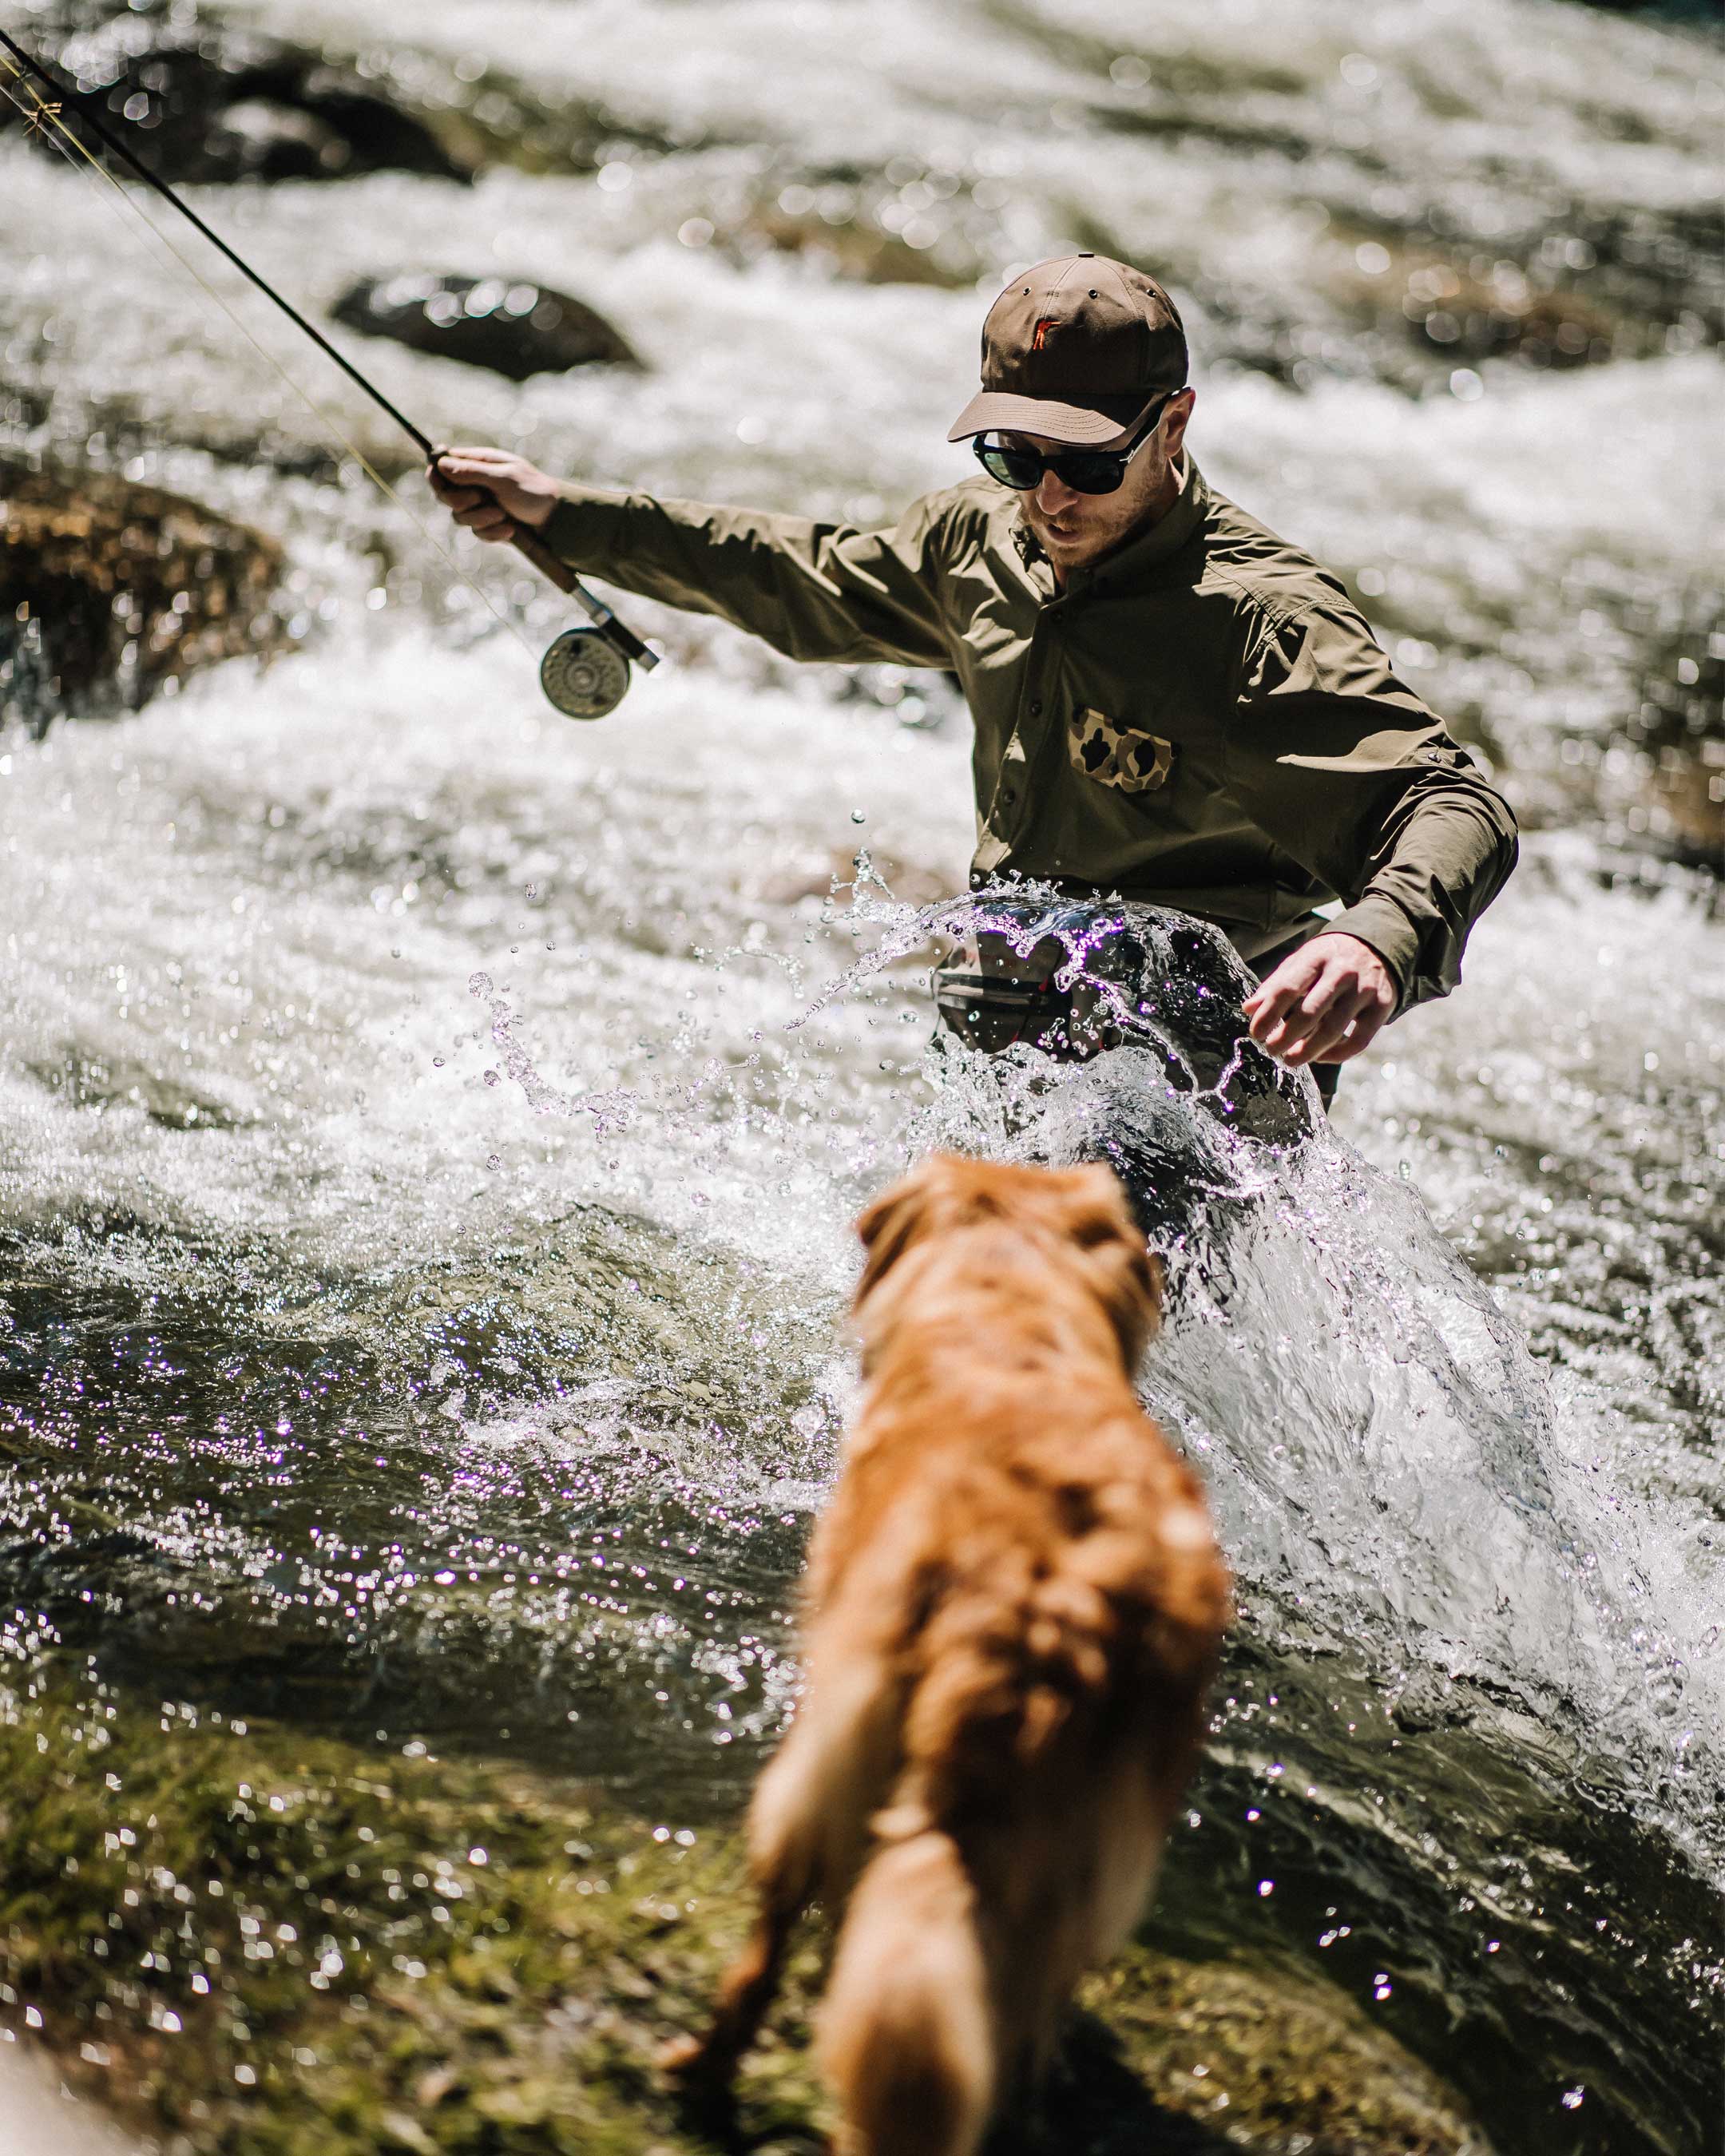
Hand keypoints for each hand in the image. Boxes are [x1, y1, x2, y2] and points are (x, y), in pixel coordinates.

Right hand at [426, 445, 558, 540]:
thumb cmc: (533, 490)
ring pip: (460, 517)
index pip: (443, 466)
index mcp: (478, 464)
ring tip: (503, 514)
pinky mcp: (488, 525)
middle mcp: (475, 484)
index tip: (437, 479)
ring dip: (481, 518)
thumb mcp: (503, 477)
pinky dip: (493, 532)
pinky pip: (477, 533)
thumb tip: (441, 465)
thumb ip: (472, 472)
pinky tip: (510, 528)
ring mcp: (480, 506)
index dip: (436, 473)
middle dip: (461, 500)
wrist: (555, 519)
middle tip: (480, 498)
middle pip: (445, 495)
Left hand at [1242, 932, 1396, 1066]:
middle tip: (1271, 1050)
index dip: (1269, 1014)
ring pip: (1333, 1030)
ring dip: (1307, 1051)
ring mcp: (1365, 990)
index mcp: (1317, 956)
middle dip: (1286, 1037)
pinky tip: (1319, 1057)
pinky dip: (1337, 1055)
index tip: (1256, 1033)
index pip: (1288, 988)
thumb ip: (1276, 984)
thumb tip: (1249, 1009)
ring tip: (1290, 1059)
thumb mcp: (1302, 961)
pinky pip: (1359, 1041)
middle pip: (1310, 1012)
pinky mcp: (1382, 1007)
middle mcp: (1343, 972)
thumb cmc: (1329, 959)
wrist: (1377, 945)